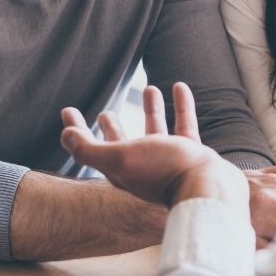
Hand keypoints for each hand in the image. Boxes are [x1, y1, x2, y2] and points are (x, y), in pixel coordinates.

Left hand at [60, 82, 248, 212]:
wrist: (209, 188)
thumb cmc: (164, 171)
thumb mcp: (121, 158)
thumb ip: (91, 150)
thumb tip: (66, 136)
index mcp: (121, 169)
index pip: (91, 147)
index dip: (77, 130)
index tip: (67, 110)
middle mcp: (143, 166)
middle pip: (122, 143)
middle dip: (112, 128)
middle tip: (104, 113)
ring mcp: (168, 161)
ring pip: (156, 131)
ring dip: (151, 110)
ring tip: (148, 89)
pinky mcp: (191, 154)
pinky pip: (184, 125)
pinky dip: (181, 105)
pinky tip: (180, 87)